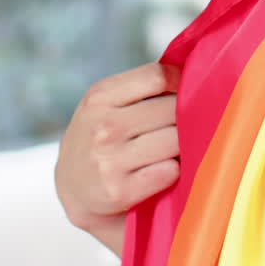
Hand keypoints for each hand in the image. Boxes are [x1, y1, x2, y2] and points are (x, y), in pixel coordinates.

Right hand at [55, 62, 181, 257]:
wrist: (72, 190)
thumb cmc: (100, 137)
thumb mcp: (104, 104)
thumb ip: (140, 87)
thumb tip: (192, 74)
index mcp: (99, 97)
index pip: (157, 76)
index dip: (179, 82)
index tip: (184, 92)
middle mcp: (103, 127)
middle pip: (171, 109)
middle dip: (184, 116)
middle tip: (180, 126)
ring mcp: (110, 160)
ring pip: (175, 140)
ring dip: (182, 145)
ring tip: (172, 148)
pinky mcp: (120, 191)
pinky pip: (170, 171)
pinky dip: (173, 170)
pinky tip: (161, 170)